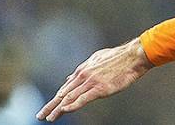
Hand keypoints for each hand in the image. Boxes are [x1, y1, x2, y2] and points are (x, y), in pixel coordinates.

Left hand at [36, 38, 152, 121]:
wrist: (133, 56)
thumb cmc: (119, 57)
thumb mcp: (97, 59)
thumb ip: (83, 68)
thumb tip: (70, 77)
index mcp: (83, 70)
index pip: (66, 87)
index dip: (56, 98)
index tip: (49, 106)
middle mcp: (84, 76)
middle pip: (63, 93)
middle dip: (51, 105)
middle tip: (40, 115)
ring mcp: (91, 82)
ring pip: (70, 98)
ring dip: (58, 109)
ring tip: (49, 118)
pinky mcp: (100, 88)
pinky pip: (83, 99)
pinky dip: (72, 105)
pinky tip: (64, 111)